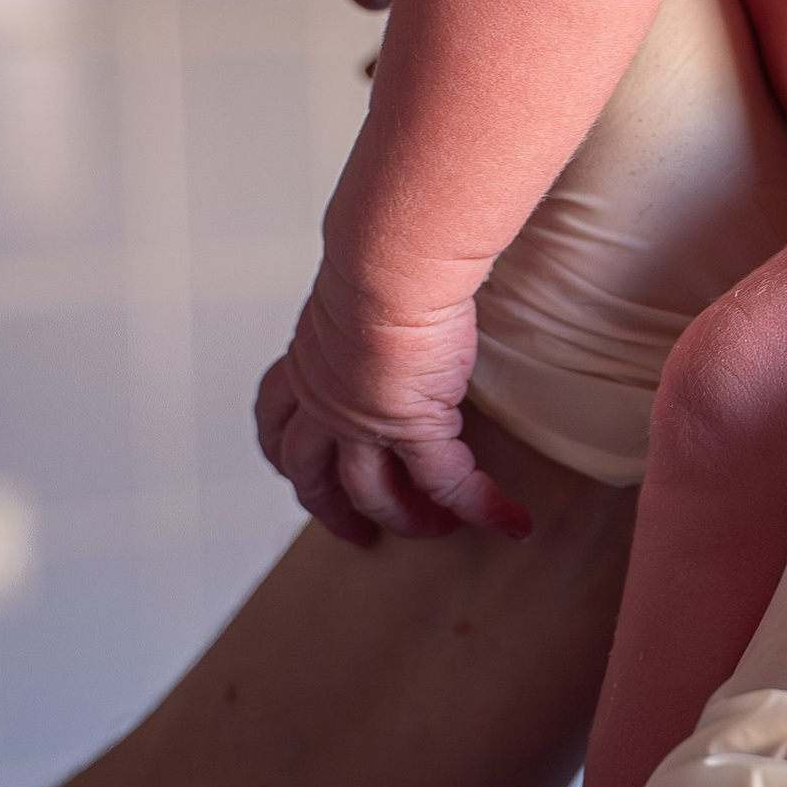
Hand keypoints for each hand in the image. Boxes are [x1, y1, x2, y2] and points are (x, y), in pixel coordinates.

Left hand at [257, 275, 532, 547]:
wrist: (389, 259)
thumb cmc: (380, 253)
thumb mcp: (360, 281)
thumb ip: (369, 295)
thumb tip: (394, 270)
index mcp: (305, 360)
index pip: (276, 415)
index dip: (282, 448)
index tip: (290, 464)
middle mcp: (323, 399)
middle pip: (309, 473)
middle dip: (329, 508)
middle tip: (356, 534)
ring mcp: (362, 421)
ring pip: (370, 492)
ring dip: (404, 518)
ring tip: (439, 530)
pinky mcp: (412, 428)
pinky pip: (447, 482)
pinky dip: (481, 505)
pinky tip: (509, 519)